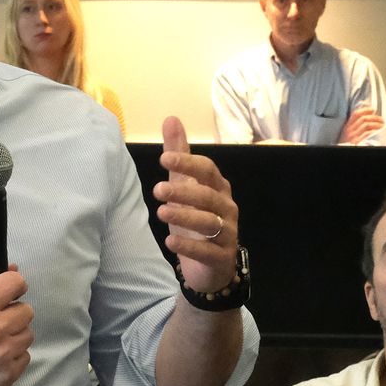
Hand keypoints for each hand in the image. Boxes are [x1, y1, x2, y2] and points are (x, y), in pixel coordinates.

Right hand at [0, 268, 33, 385]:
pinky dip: (13, 357)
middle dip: (14, 314)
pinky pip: (25, 357)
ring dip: (15, 336)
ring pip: (28, 335)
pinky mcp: (7, 374)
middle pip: (27, 311)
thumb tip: (12, 269)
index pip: (15, 283)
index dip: (15, 285)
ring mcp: (2, 354)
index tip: (11, 292)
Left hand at [153, 116, 239, 293]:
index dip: (189, 163)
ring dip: (185, 216)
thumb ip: (179, 155)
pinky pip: (208, 251)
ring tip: (161, 212)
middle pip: (209, 196)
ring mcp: (227, 234)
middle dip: (184, 191)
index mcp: (218, 188)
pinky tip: (170, 242)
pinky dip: (189, 247)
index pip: (208, 170)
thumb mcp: (184, 186)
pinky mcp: (221, 258)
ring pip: (210, 223)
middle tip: (158, 189)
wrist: (210, 267)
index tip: (164, 158)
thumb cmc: (195, 220)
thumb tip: (171, 118)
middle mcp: (226, 209)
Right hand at [341, 108, 385, 145]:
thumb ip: (354, 125)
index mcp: (347, 126)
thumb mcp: (348, 133)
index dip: (365, 110)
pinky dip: (374, 131)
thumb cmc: (347, 142)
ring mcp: (353, 136)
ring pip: (366, 125)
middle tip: (381, 120)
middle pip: (363, 119)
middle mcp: (349, 130)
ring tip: (382, 126)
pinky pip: (367, 134)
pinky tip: (378, 132)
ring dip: (376, 124)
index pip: (356, 114)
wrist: (342, 150)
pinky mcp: (357, 142)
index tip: (373, 110)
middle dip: (374, 117)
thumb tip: (368, 116)